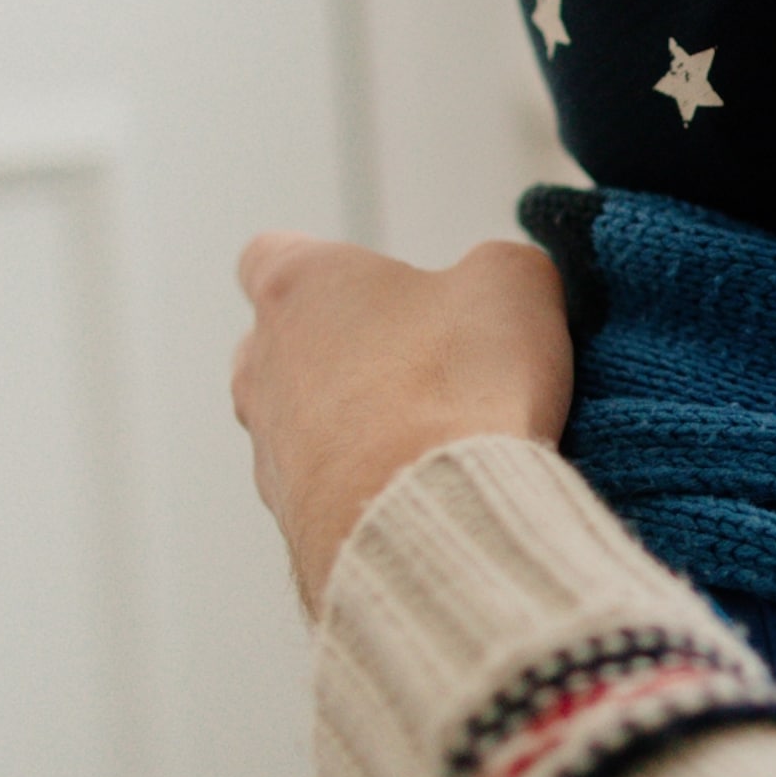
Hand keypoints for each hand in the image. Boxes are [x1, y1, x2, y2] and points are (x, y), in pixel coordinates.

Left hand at [232, 233, 571, 615]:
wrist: (437, 518)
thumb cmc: (460, 383)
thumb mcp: (513, 283)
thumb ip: (497, 265)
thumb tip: (497, 288)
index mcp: (298, 286)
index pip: (271, 254)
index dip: (331, 264)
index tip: (383, 283)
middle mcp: (263, 366)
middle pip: (281, 343)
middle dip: (345, 348)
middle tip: (427, 358)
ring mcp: (270, 452)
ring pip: (302, 423)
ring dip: (359, 424)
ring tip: (438, 433)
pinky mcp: (296, 522)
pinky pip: (331, 491)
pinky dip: (372, 486)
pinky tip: (433, 488)